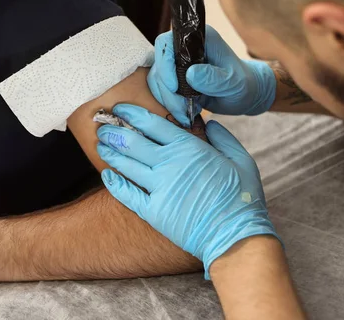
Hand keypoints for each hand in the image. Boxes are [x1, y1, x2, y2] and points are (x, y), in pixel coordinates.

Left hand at [97, 104, 279, 277]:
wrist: (235, 235)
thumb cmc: (242, 197)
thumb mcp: (242, 160)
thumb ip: (224, 138)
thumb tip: (210, 123)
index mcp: (189, 148)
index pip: (153, 124)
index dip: (133, 113)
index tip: (121, 108)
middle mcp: (169, 164)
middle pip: (133, 141)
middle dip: (115, 130)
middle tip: (103, 125)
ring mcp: (159, 188)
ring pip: (126, 164)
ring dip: (111, 152)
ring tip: (101, 144)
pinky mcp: (153, 211)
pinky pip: (127, 194)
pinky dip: (114, 183)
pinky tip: (107, 175)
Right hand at [148, 26, 276, 125]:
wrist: (244, 95)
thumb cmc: (242, 85)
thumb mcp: (233, 83)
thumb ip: (214, 78)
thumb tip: (190, 74)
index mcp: (199, 38)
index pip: (167, 42)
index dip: (165, 64)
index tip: (175, 87)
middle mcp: (184, 47)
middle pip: (159, 65)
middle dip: (167, 91)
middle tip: (182, 110)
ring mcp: (178, 64)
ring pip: (158, 80)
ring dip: (168, 100)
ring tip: (186, 114)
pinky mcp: (175, 79)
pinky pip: (162, 91)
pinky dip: (170, 104)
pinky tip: (186, 112)